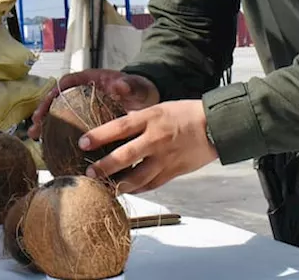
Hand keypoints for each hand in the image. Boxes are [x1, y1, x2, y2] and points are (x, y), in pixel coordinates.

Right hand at [27, 69, 159, 139]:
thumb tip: (120, 85)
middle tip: (35, 126)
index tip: (46, 103)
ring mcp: (83, 106)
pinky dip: (60, 135)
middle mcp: (82, 91)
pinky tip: (53, 148)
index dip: (54, 92)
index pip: (66, 82)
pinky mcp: (87, 120)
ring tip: (36, 138)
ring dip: (47, 125)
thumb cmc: (138, 88)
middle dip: (44, 112)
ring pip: (60, 113)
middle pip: (57, 99)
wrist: (145, 99)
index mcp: (90, 79)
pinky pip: (70, 126)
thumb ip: (129, 85)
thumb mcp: (135, 86)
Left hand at [81, 100, 218, 193]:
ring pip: (138, 177)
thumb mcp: (159, 108)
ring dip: (119, 184)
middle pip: (126, 155)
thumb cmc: (185, 114)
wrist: (216, 126)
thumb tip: (114, 128)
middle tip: (89, 173)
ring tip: (105, 188)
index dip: (99, 135)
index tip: (82, 143)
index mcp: (151, 118)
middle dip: (105, 166)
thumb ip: (138, 120)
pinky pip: (152, 184)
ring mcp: (165, 158)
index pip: (120, 127)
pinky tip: (127, 190)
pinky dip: (138, 189)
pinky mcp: (173, 172)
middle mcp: (156, 139)